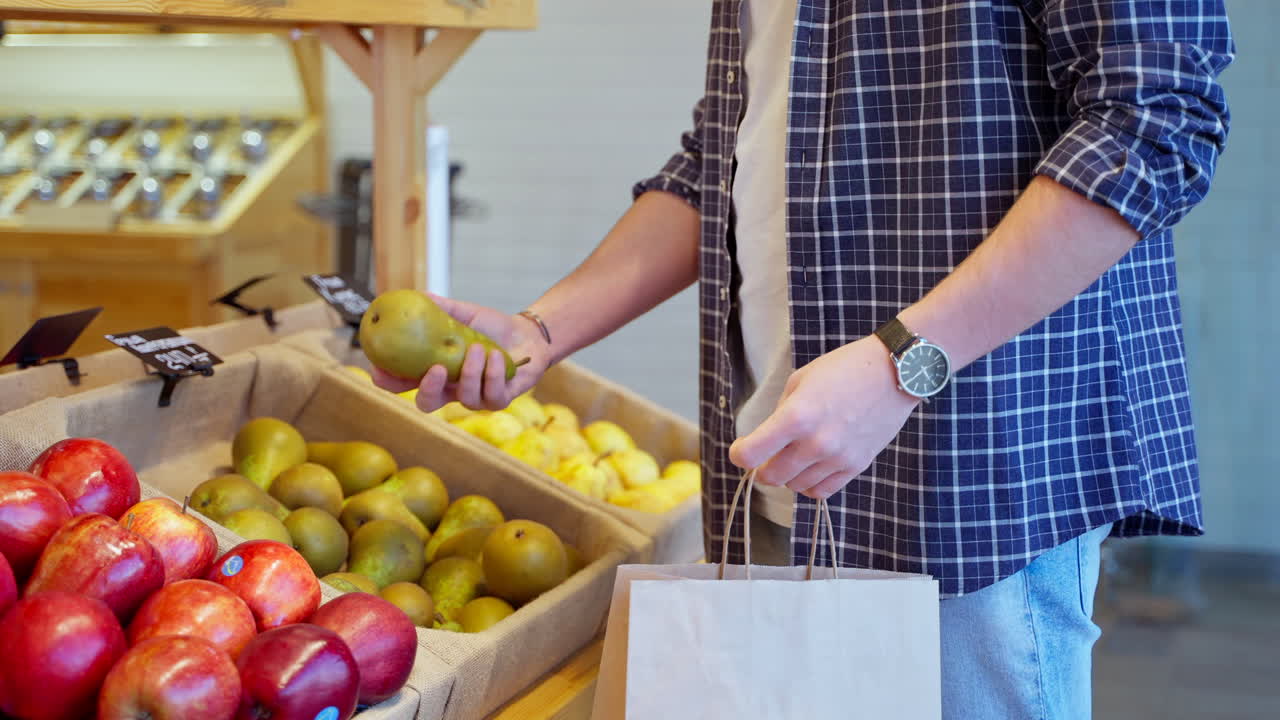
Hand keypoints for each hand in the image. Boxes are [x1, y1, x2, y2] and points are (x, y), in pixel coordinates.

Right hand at [370, 294, 551, 412]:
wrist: (526, 334)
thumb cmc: (490, 327)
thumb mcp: (462, 315)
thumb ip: (439, 308)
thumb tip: (415, 295)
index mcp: (436, 371)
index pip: (405, 383)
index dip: (389, 381)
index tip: (380, 369)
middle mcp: (452, 389)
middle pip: (428, 404)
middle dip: (427, 390)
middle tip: (435, 369)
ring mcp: (476, 398)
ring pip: (465, 399)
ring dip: (470, 372)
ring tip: (477, 348)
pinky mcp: (499, 400)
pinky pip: (492, 396)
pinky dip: (492, 373)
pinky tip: (495, 355)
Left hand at [728, 336, 917, 499]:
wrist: (893, 373)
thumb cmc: (845, 369)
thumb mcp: (801, 380)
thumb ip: (780, 412)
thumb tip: (767, 438)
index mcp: (796, 416)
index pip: (751, 454)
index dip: (739, 455)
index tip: (741, 450)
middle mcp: (816, 442)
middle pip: (771, 477)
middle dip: (761, 468)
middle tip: (765, 457)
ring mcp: (838, 457)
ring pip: (795, 487)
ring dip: (788, 476)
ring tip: (794, 456)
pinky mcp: (856, 466)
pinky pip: (822, 491)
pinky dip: (809, 485)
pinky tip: (811, 468)